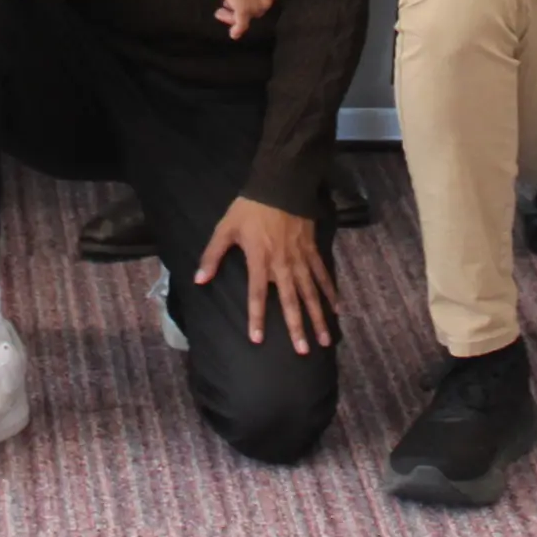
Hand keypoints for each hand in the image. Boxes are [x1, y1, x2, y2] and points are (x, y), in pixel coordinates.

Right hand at [167, 0, 276, 37]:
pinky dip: (239, 25)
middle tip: (228, 14)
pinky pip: (242, 10)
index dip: (256, 6)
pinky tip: (227, 25)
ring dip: (240, 20)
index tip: (237, 9)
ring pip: (254, 8)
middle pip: (264, 2)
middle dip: (249, 15)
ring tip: (221, 14)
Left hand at [196, 196, 337, 353]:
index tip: (258, 339)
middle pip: (291, 301)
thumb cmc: (250, 208)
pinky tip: (337, 309)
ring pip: (311, 293)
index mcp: (260, 260)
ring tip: (325, 339)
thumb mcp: (225, 228)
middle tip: (304, 351)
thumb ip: (212, 255)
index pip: (257, 295)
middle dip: (297, 327)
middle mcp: (282, 265)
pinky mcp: (312, 251)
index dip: (257, 317)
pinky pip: (323, 275)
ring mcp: (300, 259)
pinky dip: (330, 292)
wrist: (280, 185)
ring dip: (318, 317)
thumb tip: (199, 280)